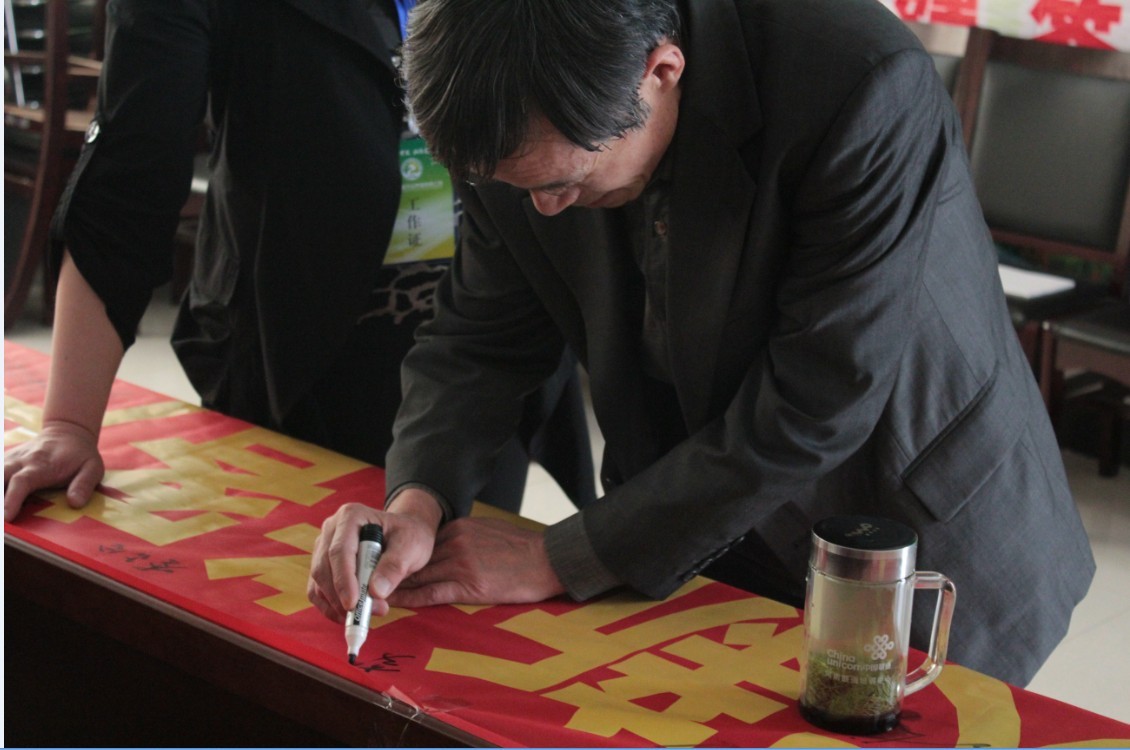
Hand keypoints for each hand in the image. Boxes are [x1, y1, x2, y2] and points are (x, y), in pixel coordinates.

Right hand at [4, 420, 103, 521]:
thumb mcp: (92, 468)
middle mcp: (21, 461)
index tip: (6, 517)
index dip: (12, 499)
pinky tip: (0, 496)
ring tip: (1, 519)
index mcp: (42, 465)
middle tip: (1, 522)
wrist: (68, 432)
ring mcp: (10, 460)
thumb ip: (83, 485)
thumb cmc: (81, 455)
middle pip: (0, 477)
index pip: (22, 482)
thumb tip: (75, 503)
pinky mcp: (5, 461)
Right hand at [306, 490, 442, 622]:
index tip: (353, 604)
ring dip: (337, 605)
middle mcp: (331, 530)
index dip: (344, 580)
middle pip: (324, 568)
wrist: (404, 535)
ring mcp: (323, 547)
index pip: (339, 551)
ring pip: (318, 582)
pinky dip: (330, 608)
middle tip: (370, 613)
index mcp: (351, 516)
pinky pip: (317, 591)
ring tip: (368, 614)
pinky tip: (350, 616)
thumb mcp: (411, 546)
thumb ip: (394, 566)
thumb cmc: (408, 536)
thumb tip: (375, 591)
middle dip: (342, 597)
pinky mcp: (323, 566)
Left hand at [388, 517, 565, 607]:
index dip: (399, 557)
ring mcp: (461, 564)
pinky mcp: (470, 586)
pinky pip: (433, 593)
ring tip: (372, 596)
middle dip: (389, 571)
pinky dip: (412, 599)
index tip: (381, 564)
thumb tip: (444, 545)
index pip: (421, 546)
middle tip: (366, 581)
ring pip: (418, 576)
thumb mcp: (488, 530)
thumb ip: (463, 536)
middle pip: (414, 560)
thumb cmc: (522, 548)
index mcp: (458, 528)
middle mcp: (454, 544)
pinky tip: (397, 604)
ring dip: (394, 587)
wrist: (547, 559)